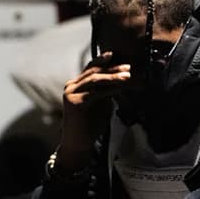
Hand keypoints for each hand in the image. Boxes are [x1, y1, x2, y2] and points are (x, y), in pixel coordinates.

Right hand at [57, 53, 130, 169]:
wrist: (79, 144)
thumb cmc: (90, 125)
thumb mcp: (100, 103)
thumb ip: (105, 91)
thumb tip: (119, 80)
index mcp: (76, 85)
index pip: (90, 69)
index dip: (102, 61)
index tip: (115, 55)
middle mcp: (71, 86)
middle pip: (94, 72)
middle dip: (112, 68)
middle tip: (128, 67)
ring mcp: (71, 94)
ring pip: (95, 80)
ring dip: (113, 77)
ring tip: (127, 76)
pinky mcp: (75, 103)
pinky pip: (96, 92)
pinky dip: (110, 89)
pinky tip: (121, 87)